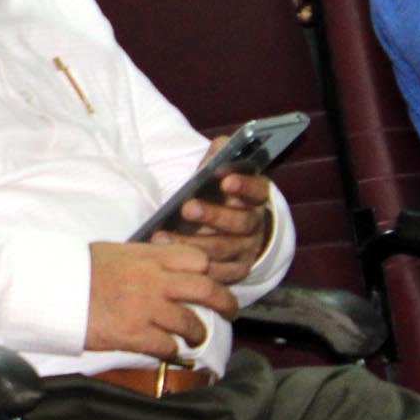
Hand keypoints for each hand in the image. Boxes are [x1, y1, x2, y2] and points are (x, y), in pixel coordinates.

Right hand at [86, 242, 237, 357]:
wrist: (48, 288)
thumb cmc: (75, 269)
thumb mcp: (113, 252)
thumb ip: (143, 258)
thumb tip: (161, 263)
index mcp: (148, 256)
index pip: (198, 258)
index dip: (210, 270)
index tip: (211, 279)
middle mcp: (154, 280)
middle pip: (208, 290)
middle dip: (225, 303)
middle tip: (229, 311)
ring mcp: (145, 308)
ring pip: (191, 323)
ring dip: (197, 332)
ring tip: (195, 337)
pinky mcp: (133, 335)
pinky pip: (167, 346)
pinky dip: (171, 350)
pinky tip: (167, 350)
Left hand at [158, 163, 273, 283]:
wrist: (233, 229)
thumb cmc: (219, 195)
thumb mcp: (221, 174)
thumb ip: (220, 158)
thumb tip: (220, 146)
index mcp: (256, 198)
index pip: (257, 190)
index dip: (244, 186)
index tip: (225, 181)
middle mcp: (256, 224)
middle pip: (240, 222)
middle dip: (213, 215)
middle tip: (186, 207)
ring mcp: (247, 249)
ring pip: (224, 249)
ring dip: (194, 243)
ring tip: (162, 236)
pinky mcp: (236, 270)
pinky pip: (218, 273)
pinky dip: (196, 268)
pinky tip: (172, 260)